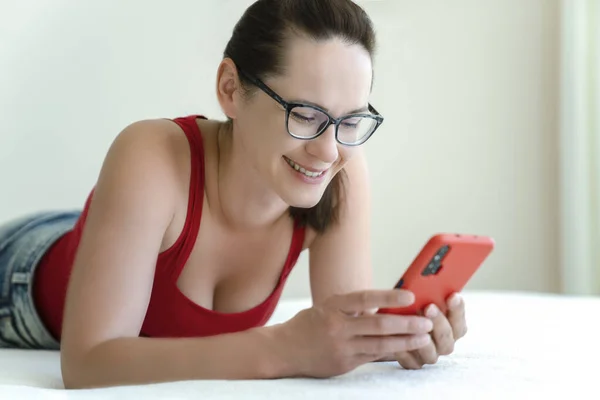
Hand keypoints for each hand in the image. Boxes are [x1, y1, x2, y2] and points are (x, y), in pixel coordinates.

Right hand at [274, 289, 433, 377]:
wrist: (284, 350)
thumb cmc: (308, 325)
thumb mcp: (327, 307)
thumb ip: (352, 308)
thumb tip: (384, 305)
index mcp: (333, 307)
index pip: (365, 298)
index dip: (389, 296)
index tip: (409, 296)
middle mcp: (337, 327)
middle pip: (378, 324)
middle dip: (406, 323)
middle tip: (425, 321)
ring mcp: (341, 347)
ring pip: (379, 344)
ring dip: (404, 340)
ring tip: (423, 337)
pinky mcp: (343, 364)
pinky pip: (372, 357)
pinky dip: (390, 352)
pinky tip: (405, 349)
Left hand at [394, 293, 466, 368]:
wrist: (391, 326)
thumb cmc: (411, 307)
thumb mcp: (423, 297)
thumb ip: (430, 292)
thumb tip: (430, 279)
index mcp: (452, 328)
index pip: (460, 322)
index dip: (458, 310)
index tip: (452, 295)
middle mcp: (443, 344)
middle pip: (448, 339)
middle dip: (439, 322)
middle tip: (429, 307)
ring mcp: (428, 355)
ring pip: (432, 354)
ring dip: (423, 339)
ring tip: (413, 324)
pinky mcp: (412, 363)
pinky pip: (410, 362)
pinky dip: (405, 352)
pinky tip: (397, 338)